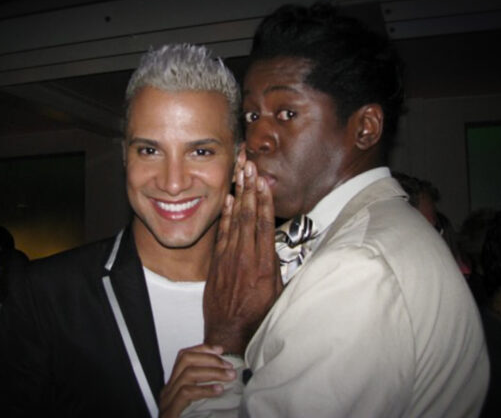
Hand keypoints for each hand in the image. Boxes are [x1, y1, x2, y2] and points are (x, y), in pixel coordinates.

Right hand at [159, 344, 235, 417]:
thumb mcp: (199, 406)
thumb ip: (206, 391)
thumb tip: (228, 376)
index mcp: (174, 387)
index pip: (183, 357)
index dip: (202, 349)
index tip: (220, 350)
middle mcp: (167, 392)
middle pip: (185, 360)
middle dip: (209, 359)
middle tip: (229, 366)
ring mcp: (167, 402)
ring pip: (187, 374)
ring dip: (212, 372)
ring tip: (229, 377)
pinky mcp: (170, 414)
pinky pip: (186, 393)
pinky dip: (204, 389)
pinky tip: (218, 390)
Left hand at [203, 160, 280, 353]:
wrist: (229, 333)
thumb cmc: (259, 316)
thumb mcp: (279, 294)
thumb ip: (279, 267)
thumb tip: (282, 246)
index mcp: (265, 265)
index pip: (264, 225)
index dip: (264, 200)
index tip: (264, 181)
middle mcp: (246, 258)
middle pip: (248, 216)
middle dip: (250, 189)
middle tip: (250, 166)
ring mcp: (229, 259)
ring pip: (235, 221)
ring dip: (238, 196)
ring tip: (240, 174)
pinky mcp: (217, 263)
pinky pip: (221, 234)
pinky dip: (225, 216)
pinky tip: (228, 200)